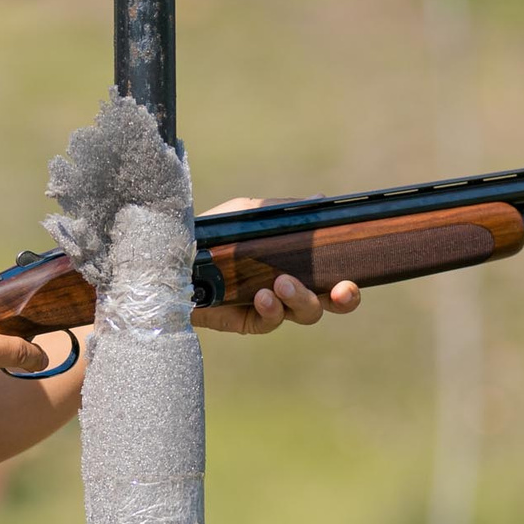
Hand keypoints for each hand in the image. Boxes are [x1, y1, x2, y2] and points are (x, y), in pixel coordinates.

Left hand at [189, 196, 364, 335]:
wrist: (172, 256)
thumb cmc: (213, 232)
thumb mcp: (248, 214)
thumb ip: (284, 211)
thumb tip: (321, 201)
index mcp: (295, 263)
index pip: (331, 277)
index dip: (347, 285)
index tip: (351, 280)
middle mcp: (287, 288)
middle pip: (327, 303)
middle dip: (342, 300)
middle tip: (340, 290)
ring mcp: (269, 307)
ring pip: (304, 313)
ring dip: (301, 297)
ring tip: (282, 281)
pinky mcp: (247, 321)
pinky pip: (271, 322)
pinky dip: (272, 309)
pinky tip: (262, 295)